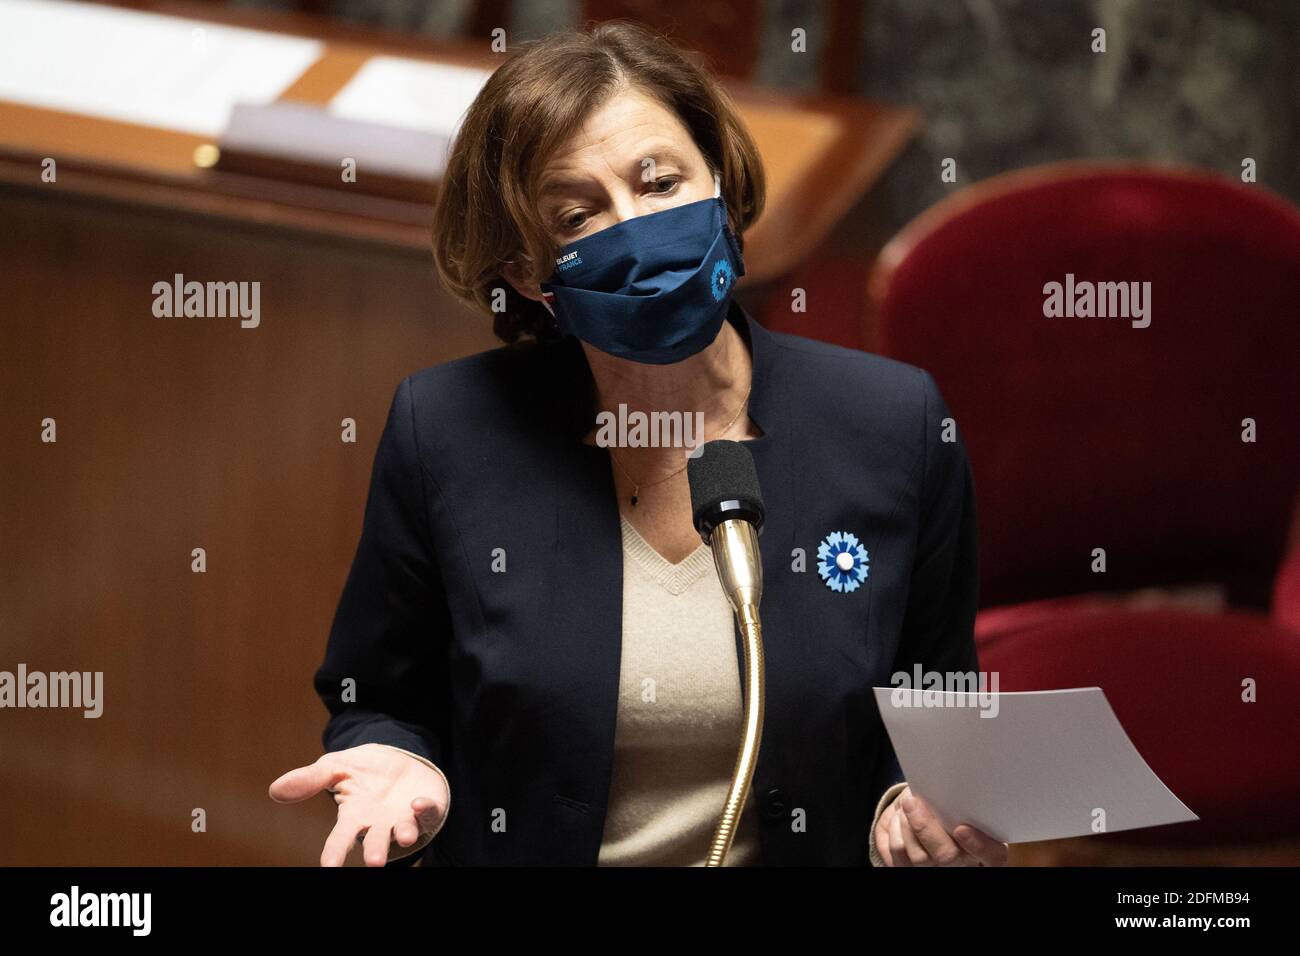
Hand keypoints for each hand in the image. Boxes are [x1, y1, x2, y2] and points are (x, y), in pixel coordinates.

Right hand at [269, 743, 449, 866]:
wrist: (397, 757)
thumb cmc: (361, 770)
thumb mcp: (334, 768)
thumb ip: (309, 780)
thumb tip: (275, 790)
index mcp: (354, 816)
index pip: (340, 838)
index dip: (334, 853)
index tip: (329, 867)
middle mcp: (379, 823)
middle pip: (375, 840)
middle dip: (376, 850)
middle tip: (374, 861)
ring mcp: (404, 816)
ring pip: (404, 832)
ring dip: (404, 834)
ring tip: (403, 837)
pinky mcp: (427, 806)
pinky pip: (429, 812)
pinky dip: (425, 810)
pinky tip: (418, 804)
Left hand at [874, 786, 1007, 866]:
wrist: (932, 830)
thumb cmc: (956, 815)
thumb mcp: (967, 809)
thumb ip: (964, 803)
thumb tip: (945, 784)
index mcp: (987, 852)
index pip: (993, 856)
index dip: (980, 846)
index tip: (962, 829)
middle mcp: (963, 865)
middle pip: (947, 857)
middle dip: (925, 828)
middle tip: (912, 802)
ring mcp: (936, 871)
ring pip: (918, 857)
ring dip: (905, 824)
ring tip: (907, 804)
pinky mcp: (910, 869)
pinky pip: (898, 854)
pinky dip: (895, 830)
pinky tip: (899, 817)